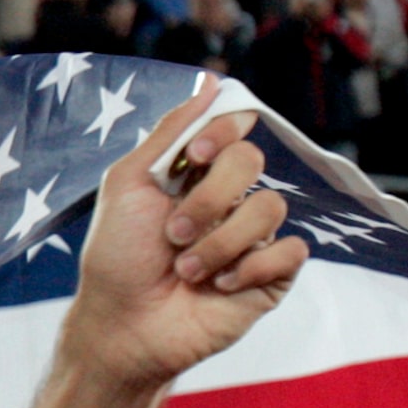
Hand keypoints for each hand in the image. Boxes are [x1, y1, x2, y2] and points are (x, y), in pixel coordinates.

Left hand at [58, 78, 306, 400]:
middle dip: (208, 199)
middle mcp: (228, 199)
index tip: (200, 154)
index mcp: (194, 173)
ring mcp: (252, 237)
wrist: (123, 326)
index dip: (224, 131)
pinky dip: (250, 268)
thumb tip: (210, 80)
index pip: (234, 128)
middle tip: (173, 233)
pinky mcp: (271, 275)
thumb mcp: (127, 184)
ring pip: (269, 207)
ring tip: (186, 270)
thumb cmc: (116, 258)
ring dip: (220, 242)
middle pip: (252, 161)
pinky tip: (220, 286)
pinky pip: (291, 250)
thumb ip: (170, 132)